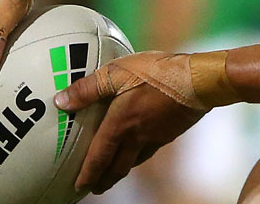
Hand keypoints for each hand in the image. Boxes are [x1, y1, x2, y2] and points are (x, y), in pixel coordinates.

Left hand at [54, 51, 230, 193]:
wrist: (198, 81)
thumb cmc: (157, 73)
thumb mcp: (117, 72)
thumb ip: (88, 88)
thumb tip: (61, 101)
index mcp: (120, 125)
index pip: (99, 157)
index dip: (87, 174)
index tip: (78, 187)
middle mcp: (137, 136)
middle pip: (117, 168)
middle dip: (104, 181)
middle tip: (95, 188)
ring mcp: (156, 136)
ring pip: (135, 161)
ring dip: (121, 170)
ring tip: (115, 172)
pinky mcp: (170, 132)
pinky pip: (150, 150)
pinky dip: (139, 155)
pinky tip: (142, 147)